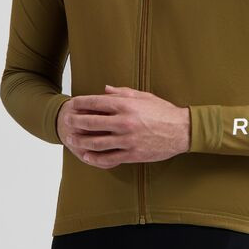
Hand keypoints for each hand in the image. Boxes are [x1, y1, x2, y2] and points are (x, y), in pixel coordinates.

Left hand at [56, 85, 190, 168]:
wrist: (182, 131)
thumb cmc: (163, 112)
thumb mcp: (144, 96)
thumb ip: (122, 92)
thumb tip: (104, 89)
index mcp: (126, 106)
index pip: (96, 103)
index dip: (80, 103)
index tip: (72, 104)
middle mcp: (124, 122)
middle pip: (91, 122)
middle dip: (76, 122)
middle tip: (66, 122)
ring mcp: (127, 140)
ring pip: (97, 142)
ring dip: (81, 141)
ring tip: (71, 139)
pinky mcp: (132, 154)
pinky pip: (109, 158)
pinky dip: (95, 158)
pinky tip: (87, 156)